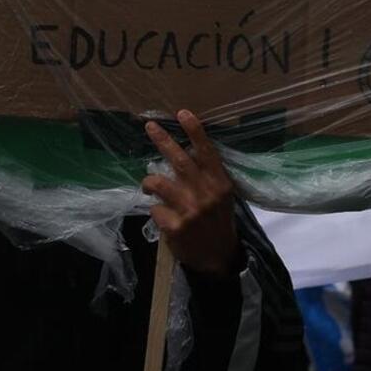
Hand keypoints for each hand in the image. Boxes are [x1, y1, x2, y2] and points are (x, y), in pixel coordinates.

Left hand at [142, 111, 239, 277]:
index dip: (195, 131)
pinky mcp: (175, 227)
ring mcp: (190, 211)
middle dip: (163, 140)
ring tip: (149, 186)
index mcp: (219, 184)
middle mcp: (206, 194)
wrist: (219, 258)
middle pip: (180, 161)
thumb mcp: (222, 197)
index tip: (182, 113)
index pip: (207, 152)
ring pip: (159, 183)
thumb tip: (185, 153)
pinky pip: (154, 209)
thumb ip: (207, 178)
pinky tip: (162, 216)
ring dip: (149, 182)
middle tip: (149, 126)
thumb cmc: (218, 222)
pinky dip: (155, 210)